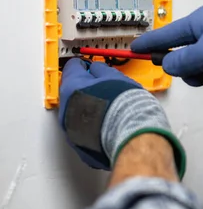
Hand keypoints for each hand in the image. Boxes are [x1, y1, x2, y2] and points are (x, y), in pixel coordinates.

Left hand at [59, 59, 185, 177]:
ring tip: (108, 106)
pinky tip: (106, 122)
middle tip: (101, 86)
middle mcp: (66, 109)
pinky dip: (92, 123)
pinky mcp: (79, 144)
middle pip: (71, 91)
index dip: (83, 64)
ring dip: (87, 106)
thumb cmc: (124, 106)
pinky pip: (82, 129)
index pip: (71, 67)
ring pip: (75, 111)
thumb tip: (96, 69)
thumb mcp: (115, 77)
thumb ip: (101, 70)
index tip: (88, 65)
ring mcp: (71, 128)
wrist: (131, 135)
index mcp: (72, 87)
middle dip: (84, 88)